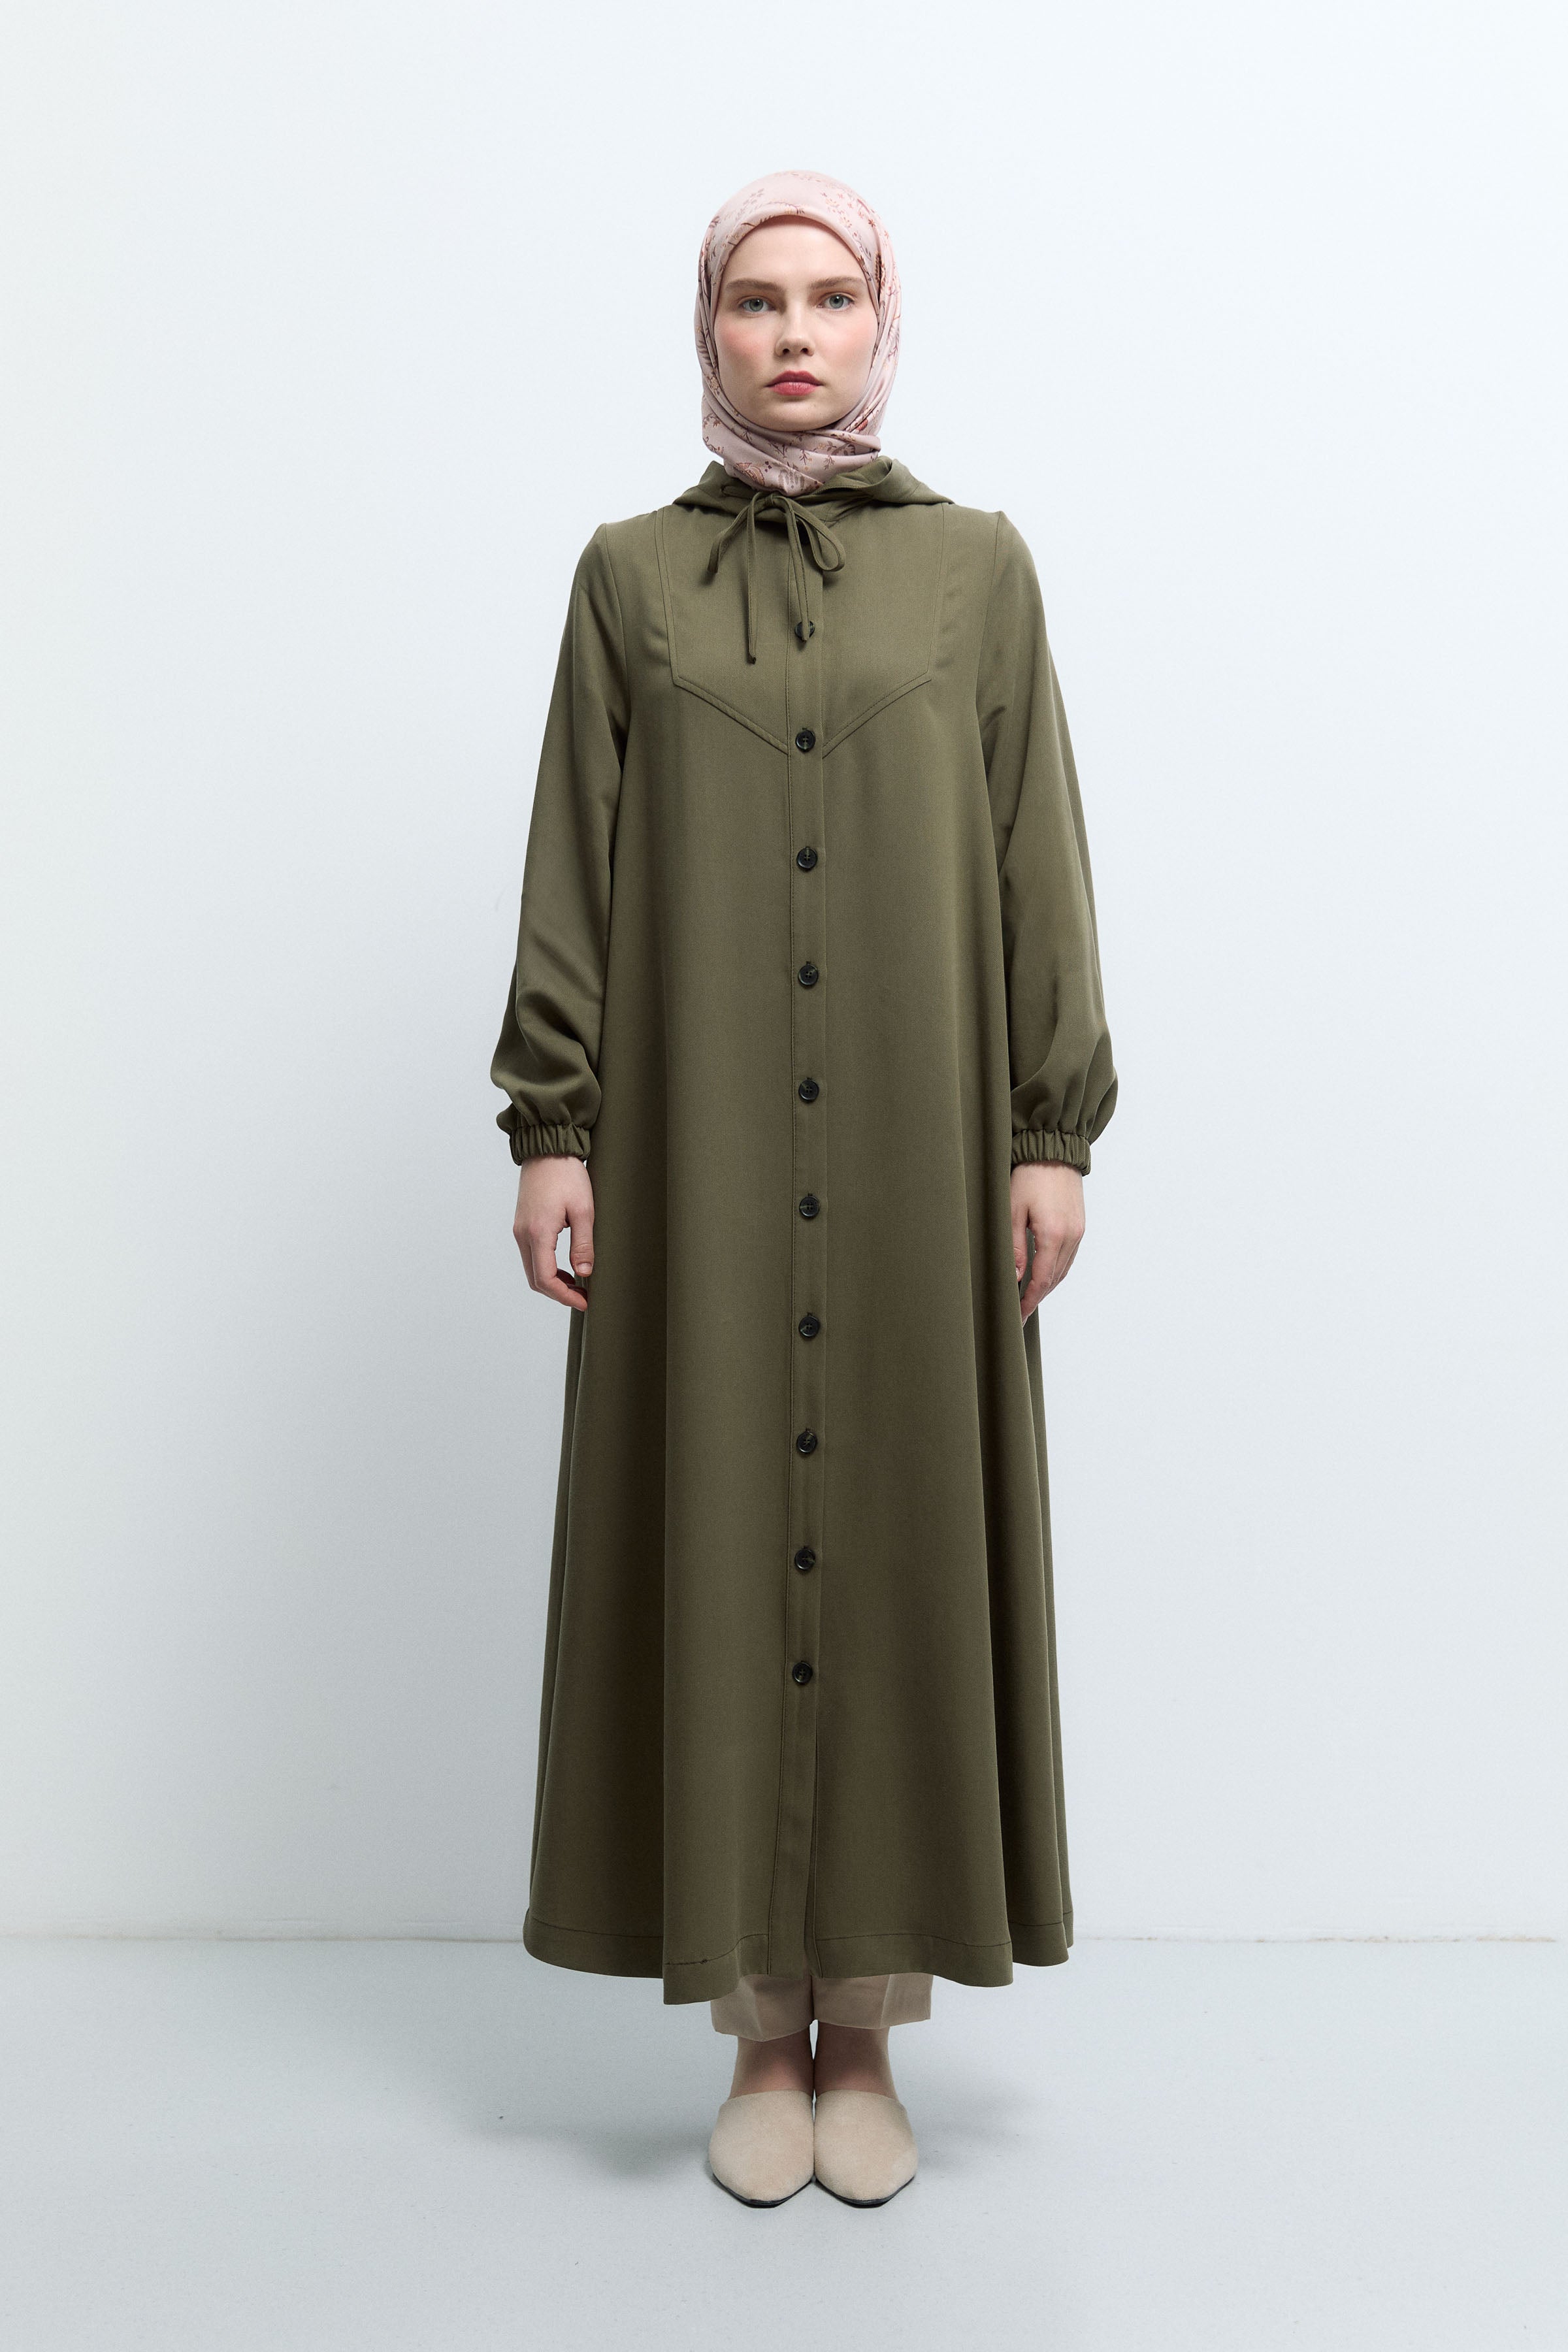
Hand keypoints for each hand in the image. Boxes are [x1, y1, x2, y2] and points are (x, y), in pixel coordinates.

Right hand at [514, 1155, 594, 1309]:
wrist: (547, 1149)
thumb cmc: (567, 1175)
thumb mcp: (583, 1210)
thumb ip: (583, 1244)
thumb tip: (584, 1273)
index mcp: (538, 1232)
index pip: (545, 1279)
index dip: (564, 1296)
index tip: (584, 1301)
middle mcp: (523, 1234)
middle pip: (535, 1279)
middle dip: (558, 1294)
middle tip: (582, 1297)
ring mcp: (519, 1230)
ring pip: (531, 1269)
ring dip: (552, 1282)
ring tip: (577, 1284)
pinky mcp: (522, 1225)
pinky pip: (530, 1256)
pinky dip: (546, 1268)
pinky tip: (564, 1267)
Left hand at [1011, 1162, 1084, 1319]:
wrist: (1054, 1150)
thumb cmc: (1029, 1176)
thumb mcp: (1012, 1211)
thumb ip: (1015, 1247)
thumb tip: (1016, 1276)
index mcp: (1052, 1234)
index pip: (1041, 1279)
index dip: (1029, 1299)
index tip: (1019, 1314)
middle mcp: (1071, 1236)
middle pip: (1054, 1278)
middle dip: (1038, 1297)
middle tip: (1022, 1311)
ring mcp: (1078, 1231)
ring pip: (1064, 1269)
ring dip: (1048, 1286)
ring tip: (1031, 1297)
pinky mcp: (1080, 1225)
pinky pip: (1069, 1257)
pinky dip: (1057, 1270)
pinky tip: (1045, 1275)